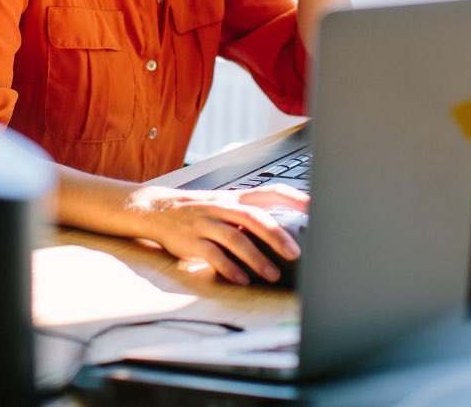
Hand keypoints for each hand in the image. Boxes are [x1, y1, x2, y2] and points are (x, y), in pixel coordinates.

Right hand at [125, 183, 308, 285]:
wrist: (155, 210)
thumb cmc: (198, 212)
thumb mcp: (224, 207)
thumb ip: (249, 217)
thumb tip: (285, 234)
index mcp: (234, 198)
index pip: (269, 192)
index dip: (293, 197)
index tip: (315, 207)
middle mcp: (221, 207)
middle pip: (253, 217)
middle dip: (276, 235)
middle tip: (295, 253)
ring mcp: (205, 223)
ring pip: (234, 237)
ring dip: (255, 258)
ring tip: (272, 274)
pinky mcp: (190, 241)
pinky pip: (212, 255)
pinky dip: (228, 267)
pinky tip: (241, 279)